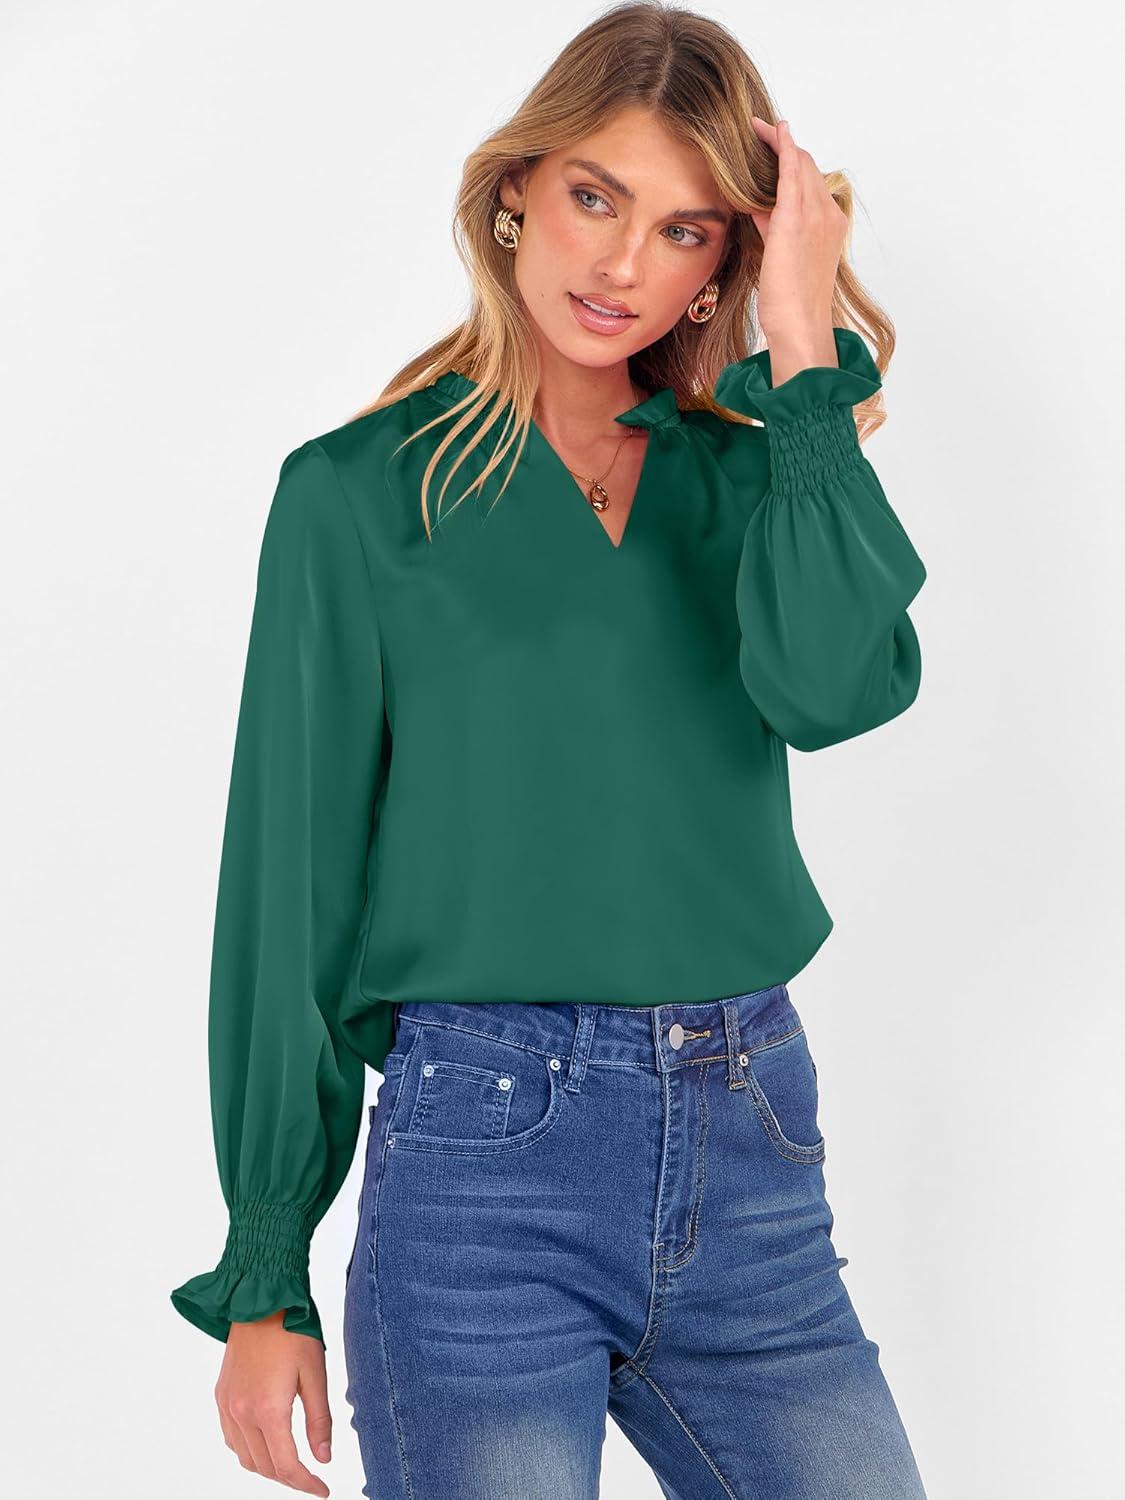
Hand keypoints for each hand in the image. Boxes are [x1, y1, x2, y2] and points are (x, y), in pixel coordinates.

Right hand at [214, 1311, 332, 1494]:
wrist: (260, 1299)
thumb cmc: (292, 1330)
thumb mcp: (315, 1373)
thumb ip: (319, 1420)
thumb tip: (323, 1458)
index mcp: (268, 1410)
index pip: (286, 1466)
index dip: (305, 1484)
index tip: (322, 1491)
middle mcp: (241, 1414)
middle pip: (265, 1467)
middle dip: (289, 1478)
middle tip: (312, 1477)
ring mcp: (227, 1406)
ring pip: (245, 1457)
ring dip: (268, 1467)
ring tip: (292, 1463)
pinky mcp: (221, 1396)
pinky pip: (232, 1439)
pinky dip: (249, 1450)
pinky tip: (266, 1442)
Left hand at [747, 117, 847, 373]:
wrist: (798, 324)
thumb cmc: (790, 302)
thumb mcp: (781, 255)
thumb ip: (773, 227)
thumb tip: (756, 207)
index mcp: (831, 224)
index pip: (812, 182)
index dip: (792, 162)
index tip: (774, 148)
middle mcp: (829, 215)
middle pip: (808, 168)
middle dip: (785, 147)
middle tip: (761, 132)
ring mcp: (817, 215)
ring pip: (800, 164)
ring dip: (780, 143)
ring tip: (758, 129)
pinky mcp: (796, 219)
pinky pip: (791, 171)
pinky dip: (783, 147)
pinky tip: (773, 130)